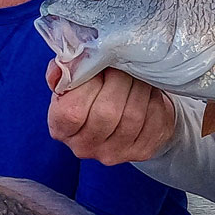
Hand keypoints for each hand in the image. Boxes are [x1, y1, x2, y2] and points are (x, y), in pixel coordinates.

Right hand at [47, 62, 178, 164]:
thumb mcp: (73, 79)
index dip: (87, 86)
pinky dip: (152, 98)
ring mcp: (115, 153)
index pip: (71, 113)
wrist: (124, 108)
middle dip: (118, 81)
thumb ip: (66, 69)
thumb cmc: (95, 92)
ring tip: (135, 75)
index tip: (97, 68)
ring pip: (132, 115)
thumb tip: (68, 61)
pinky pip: (153, 119)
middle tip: (121, 65)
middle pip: (106, 113)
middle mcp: (85, 147)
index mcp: (61, 129)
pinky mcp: (143, 150)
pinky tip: (147, 90)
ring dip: (138, 87)